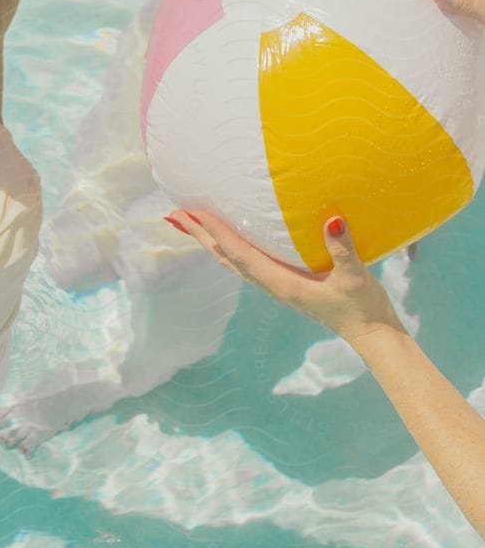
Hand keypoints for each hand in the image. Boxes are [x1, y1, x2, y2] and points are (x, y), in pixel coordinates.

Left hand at [170, 208, 402, 344]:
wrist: (371, 333)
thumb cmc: (363, 306)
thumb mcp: (355, 276)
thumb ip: (342, 249)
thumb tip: (331, 220)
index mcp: (282, 284)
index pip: (240, 254)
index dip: (216, 233)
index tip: (194, 213)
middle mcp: (272, 285)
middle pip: (226, 257)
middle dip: (201, 236)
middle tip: (175, 214)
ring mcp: (277, 285)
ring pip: (234, 261)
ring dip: (211, 241)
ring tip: (191, 223)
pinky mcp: (285, 284)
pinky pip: (249, 262)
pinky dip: (230, 247)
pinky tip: (229, 237)